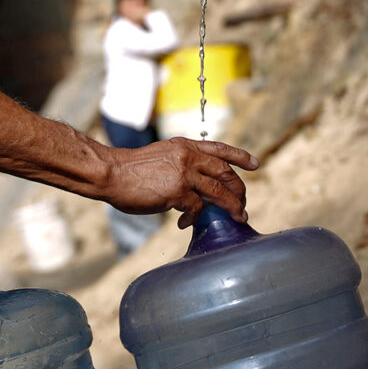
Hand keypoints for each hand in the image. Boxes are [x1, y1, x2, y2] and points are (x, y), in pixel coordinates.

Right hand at [102, 138, 258, 228]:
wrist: (111, 172)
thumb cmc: (131, 169)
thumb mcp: (163, 156)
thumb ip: (182, 165)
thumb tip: (198, 186)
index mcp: (185, 146)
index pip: (220, 148)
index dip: (240, 156)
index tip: (256, 164)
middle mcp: (189, 156)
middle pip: (226, 173)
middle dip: (239, 190)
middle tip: (243, 204)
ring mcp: (185, 173)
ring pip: (220, 192)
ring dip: (232, 207)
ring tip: (237, 217)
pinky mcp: (178, 191)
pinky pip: (197, 209)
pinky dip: (194, 218)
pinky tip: (184, 223)